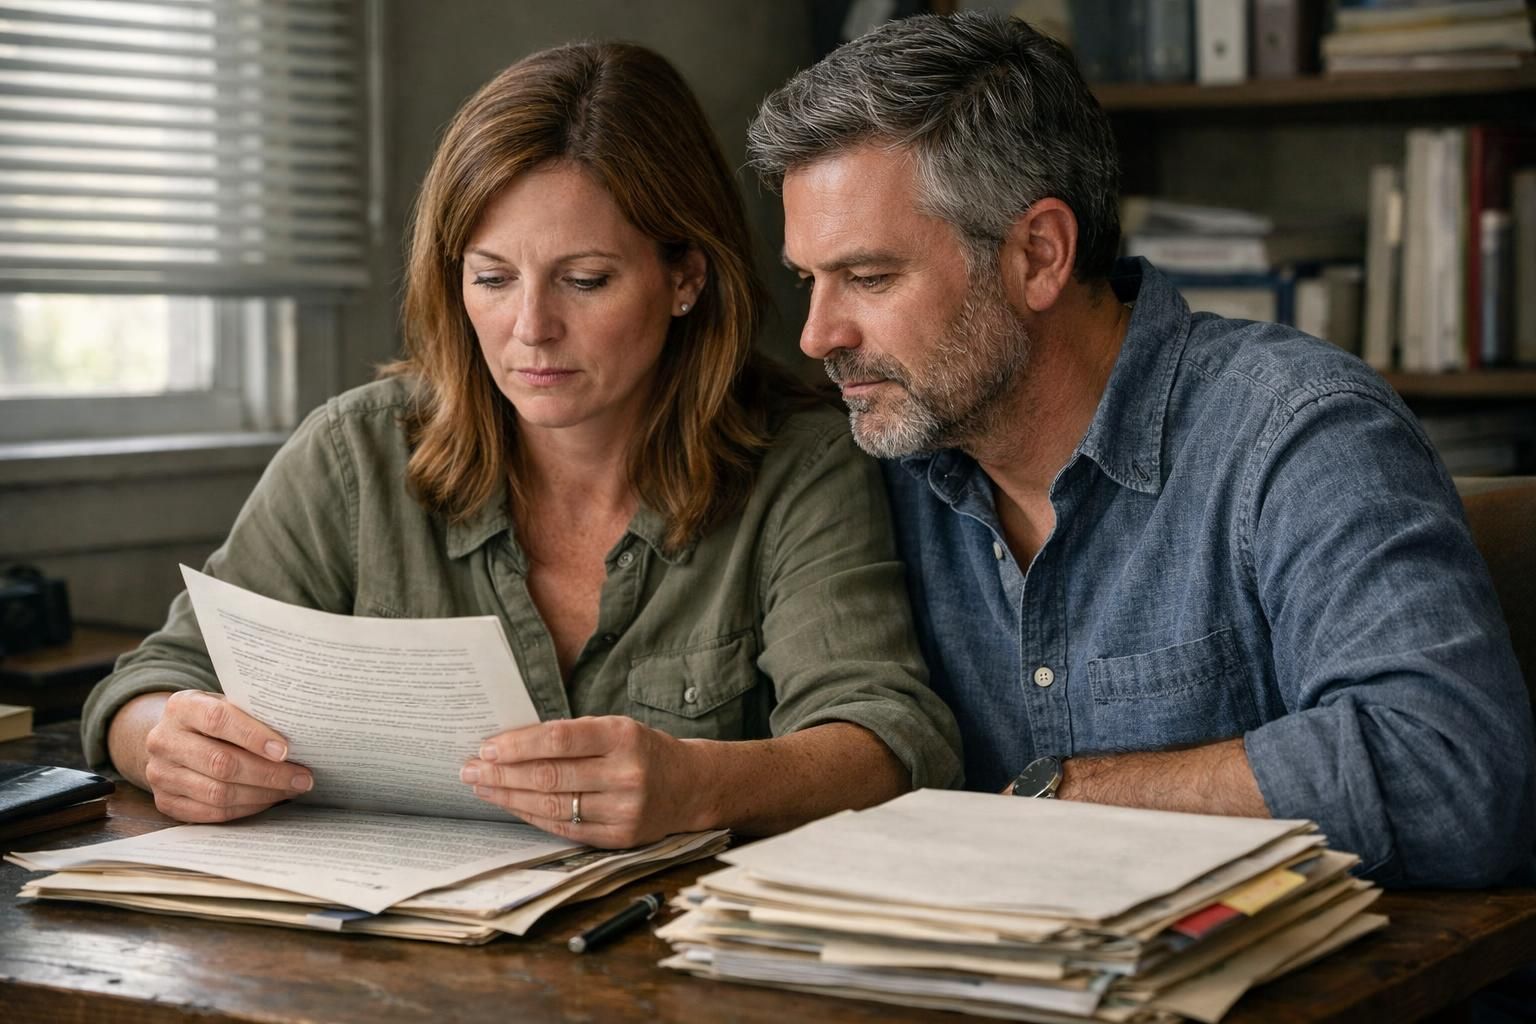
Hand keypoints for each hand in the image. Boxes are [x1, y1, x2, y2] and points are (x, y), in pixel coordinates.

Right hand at [142, 689, 312, 822]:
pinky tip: (268, 800)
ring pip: (217, 793)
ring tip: (291, 789)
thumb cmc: (212, 719)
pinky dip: (245, 809)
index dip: (254, 736)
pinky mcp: (164, 801)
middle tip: (302, 777)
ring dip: (262, 795)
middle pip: (221, 763)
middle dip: (268, 773)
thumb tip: (300, 737)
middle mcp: (164, 740)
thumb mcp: (226, 703)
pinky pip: (211, 812)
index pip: (218, 719)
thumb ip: (252, 715)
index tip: (285, 751)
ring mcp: (161, 774)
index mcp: (182, 707)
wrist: (172, 738)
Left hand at [461, 716, 705, 847]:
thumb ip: (573, 735)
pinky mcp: (619, 837)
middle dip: (503, 773)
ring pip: (553, 806)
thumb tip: (512, 744)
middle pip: (550, 776)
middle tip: (470, 769)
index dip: (518, 744)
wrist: (691, 786)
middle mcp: (626, 774)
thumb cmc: (643, 750)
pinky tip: (512, 806)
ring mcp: (624, 810)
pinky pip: (565, 828)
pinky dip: (533, 816)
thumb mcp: (616, 728)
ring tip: (482, 788)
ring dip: (510, 797)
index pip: (559, 739)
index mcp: (624, 737)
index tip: (487, 747)